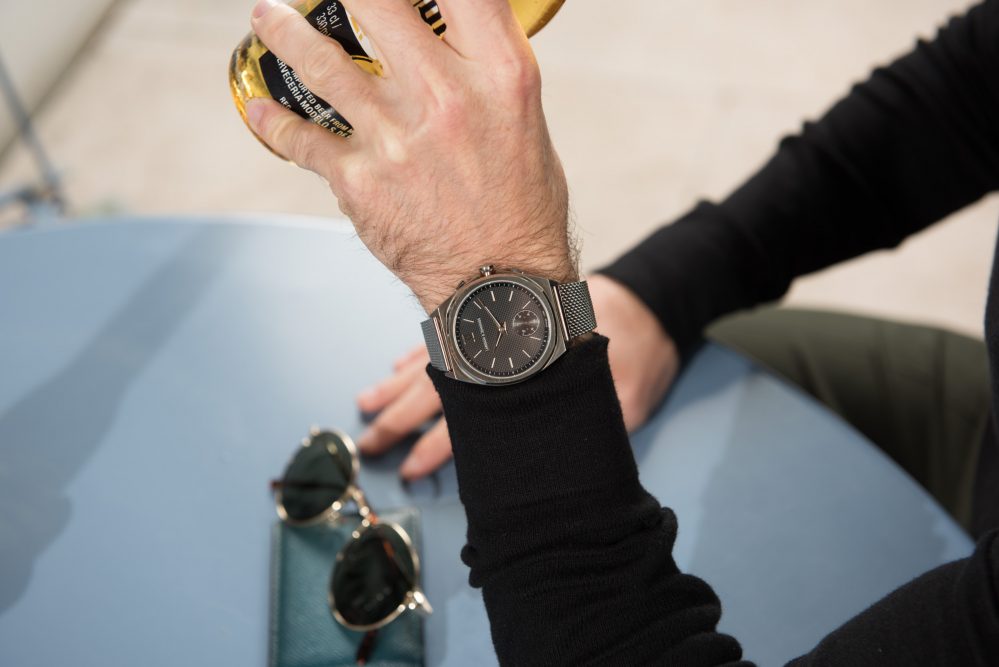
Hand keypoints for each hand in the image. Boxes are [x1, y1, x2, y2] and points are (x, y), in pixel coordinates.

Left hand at [246, 0, 576, 311]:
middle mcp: (446, 97)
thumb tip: (448, 45)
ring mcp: (396, 137)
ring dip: (284, 31)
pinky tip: (261, 108)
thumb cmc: (522, 212)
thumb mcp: (528, 126)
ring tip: (269, 17)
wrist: (500, 288)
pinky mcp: (359, 181)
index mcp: (501, 76)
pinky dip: (274, 119)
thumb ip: (486, 76)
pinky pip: (301, 138)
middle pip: (376, 3)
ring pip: (320, 62)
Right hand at [356, 274, 680, 477]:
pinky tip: (396, 364)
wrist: (646, 294)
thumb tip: (555, 454)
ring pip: (429, 360)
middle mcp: (494, 352)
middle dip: (397, 419)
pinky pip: (441, 333)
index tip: (409, 470)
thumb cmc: (637, 347)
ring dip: (395, 385)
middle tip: (368, 444)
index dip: (434, 449)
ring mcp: (489, 329)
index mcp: (518, 377)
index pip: (464, 420)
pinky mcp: (494, 314)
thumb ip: (587, 423)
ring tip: (365, 403)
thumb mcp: (625, 398)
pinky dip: (415, 352)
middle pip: (433, 389)